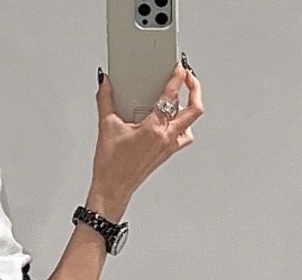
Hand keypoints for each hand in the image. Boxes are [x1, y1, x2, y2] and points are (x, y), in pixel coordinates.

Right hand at [90, 60, 202, 214]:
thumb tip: (106, 84)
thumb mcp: (106, 128)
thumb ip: (106, 100)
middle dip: (194, 88)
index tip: (179, 66)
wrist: (112, 190)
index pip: (171, 95)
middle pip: (194, 108)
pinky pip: (183, 136)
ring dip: (191, 108)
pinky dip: (183, 125)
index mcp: (153, 128)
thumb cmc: (111, 167)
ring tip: (184, 97)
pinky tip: (174, 121)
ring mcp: (169, 147)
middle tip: (189, 76)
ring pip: (191, 123)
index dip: (178, 76)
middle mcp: (166, 137)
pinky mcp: (166, 154)